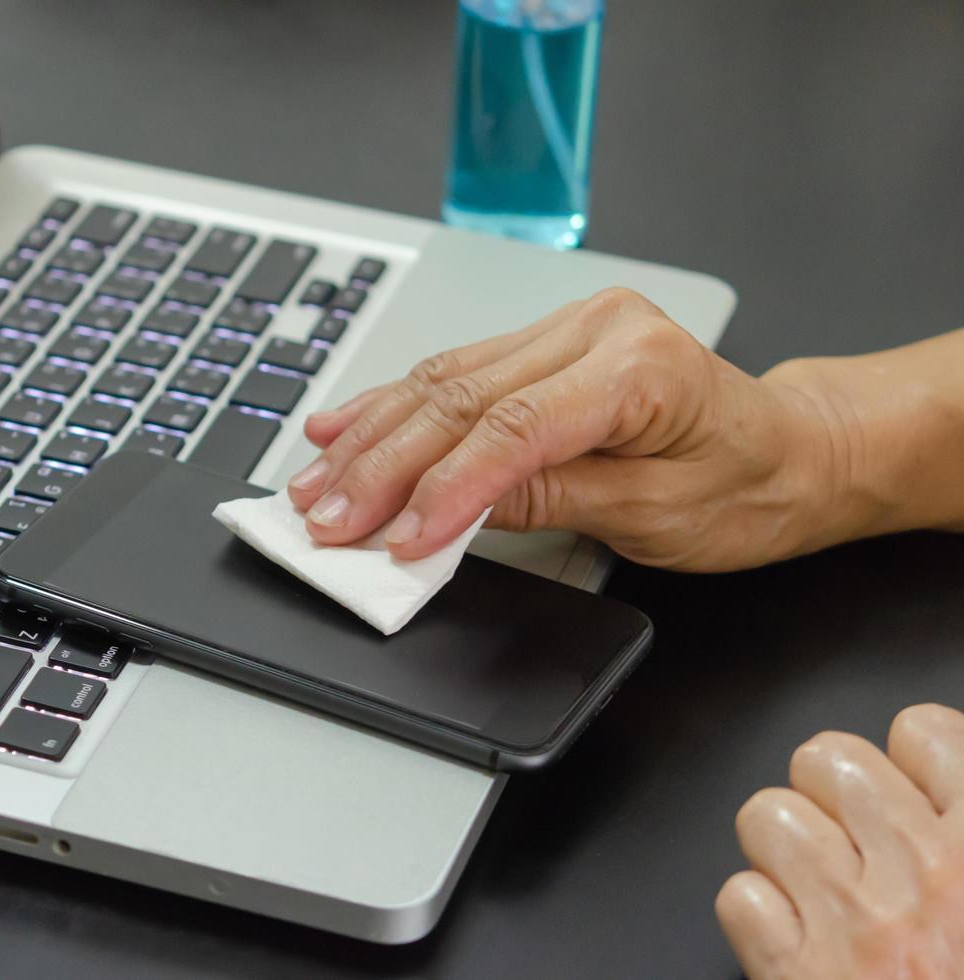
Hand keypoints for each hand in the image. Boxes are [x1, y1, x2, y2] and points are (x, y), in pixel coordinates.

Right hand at [286, 287, 845, 570]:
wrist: (792, 452)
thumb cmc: (748, 485)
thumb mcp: (656, 514)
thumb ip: (549, 498)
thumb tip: (451, 507)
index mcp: (638, 365)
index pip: (513, 428)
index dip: (442, 488)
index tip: (392, 540)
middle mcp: (595, 329)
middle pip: (460, 398)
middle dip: (381, 465)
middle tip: (324, 518)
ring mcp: (564, 329)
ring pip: (441, 379)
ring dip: (368, 436)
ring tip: (312, 482)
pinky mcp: (541, 345)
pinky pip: (452, 371)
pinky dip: (391, 406)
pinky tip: (338, 424)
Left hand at [717, 704, 963, 978]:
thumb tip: (944, 795)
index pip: (925, 731)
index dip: (910, 759)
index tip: (913, 792)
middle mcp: (923, 878)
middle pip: (827, 758)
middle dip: (831, 794)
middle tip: (855, 843)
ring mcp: (853, 925)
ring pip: (768, 814)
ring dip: (784, 849)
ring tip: (818, 888)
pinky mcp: (793, 973)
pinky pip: (740, 896)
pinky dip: (758, 917)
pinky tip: (796, 943)